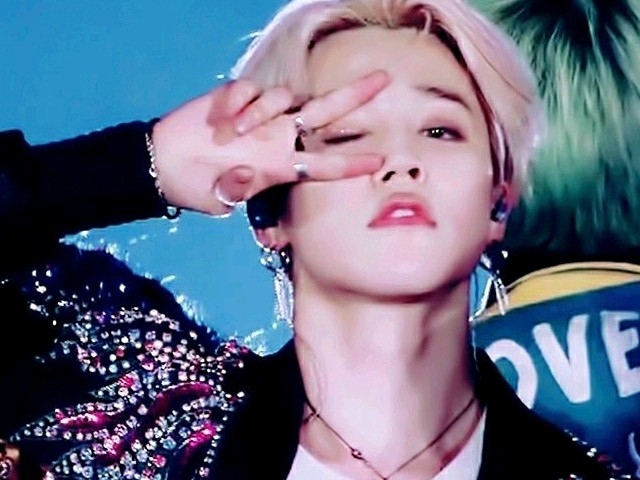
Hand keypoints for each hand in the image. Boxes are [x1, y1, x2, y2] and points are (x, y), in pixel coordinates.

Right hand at [151, 70, 388, 216]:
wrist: (162, 165)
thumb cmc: (196, 187)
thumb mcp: (218, 198)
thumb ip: (236, 190)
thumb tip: (248, 175)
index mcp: (280, 167)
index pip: (322, 165)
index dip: (350, 162)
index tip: (378, 160)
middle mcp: (276, 138)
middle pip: (324, 112)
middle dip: (354, 96)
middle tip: (384, 79)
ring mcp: (258, 116)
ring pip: (283, 97)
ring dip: (263, 110)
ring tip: (233, 130)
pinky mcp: (235, 98)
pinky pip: (249, 89)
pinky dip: (239, 101)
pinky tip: (222, 117)